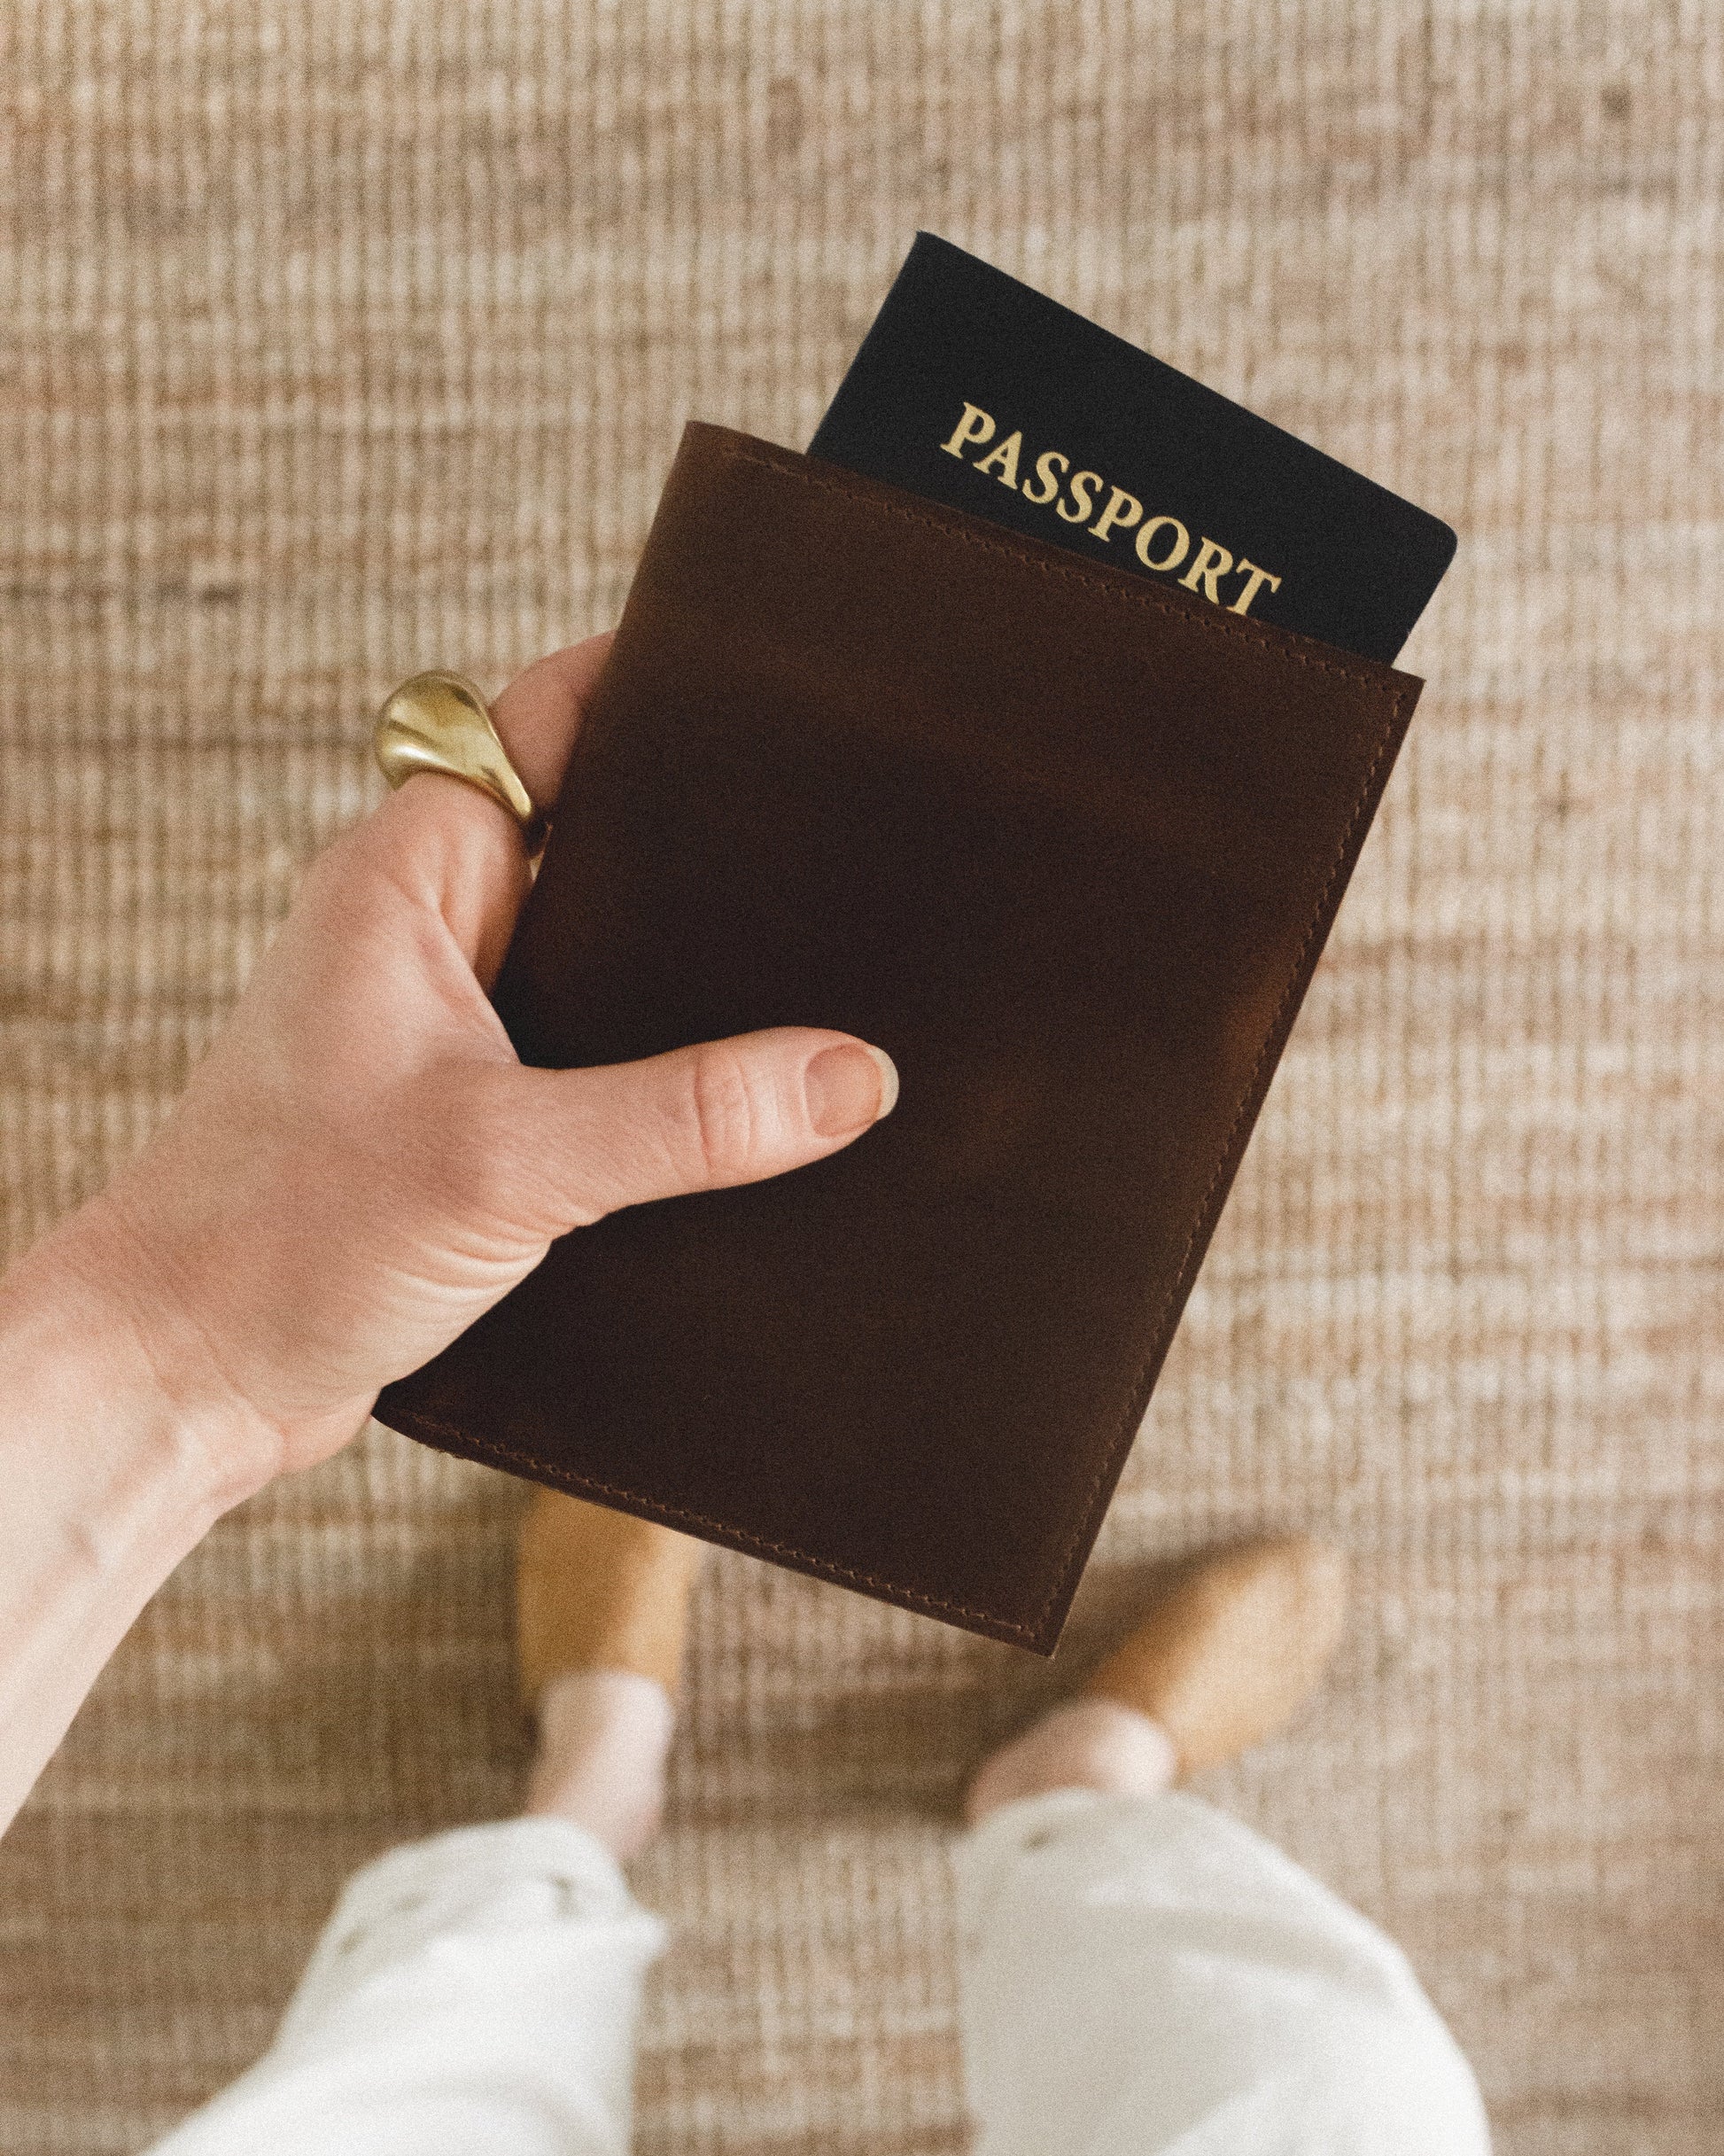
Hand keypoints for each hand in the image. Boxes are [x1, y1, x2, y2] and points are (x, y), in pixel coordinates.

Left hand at [42, 634, 896, 1490]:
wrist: (191, 1377)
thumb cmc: (283, 1237)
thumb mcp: (509, 1161)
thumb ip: (688, 1115)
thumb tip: (854, 1076)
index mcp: (412, 875)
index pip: (548, 719)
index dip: (656, 689)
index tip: (775, 696)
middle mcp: (430, 928)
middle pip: (594, 833)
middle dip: (702, 847)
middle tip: (834, 858)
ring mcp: (448, 1018)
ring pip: (600, 953)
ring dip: (679, 978)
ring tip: (805, 987)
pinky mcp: (470, 1109)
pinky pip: (591, 1051)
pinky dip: (656, 1066)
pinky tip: (735, 1105)